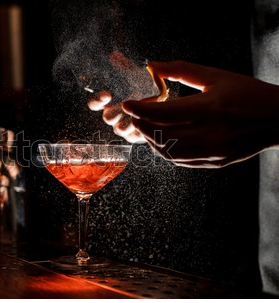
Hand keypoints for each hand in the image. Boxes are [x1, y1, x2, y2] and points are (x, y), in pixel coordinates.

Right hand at [87, 52, 167, 143]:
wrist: (166, 99)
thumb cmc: (148, 85)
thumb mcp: (137, 73)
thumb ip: (125, 65)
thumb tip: (114, 55)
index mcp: (111, 102)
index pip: (94, 104)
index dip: (97, 101)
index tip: (107, 94)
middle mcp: (116, 115)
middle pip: (107, 118)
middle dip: (114, 112)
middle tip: (125, 106)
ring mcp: (125, 127)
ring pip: (118, 129)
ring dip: (126, 122)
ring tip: (137, 115)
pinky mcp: (136, 136)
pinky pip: (133, 137)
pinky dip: (138, 131)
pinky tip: (147, 122)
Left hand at [123, 60, 278, 167]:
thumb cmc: (248, 94)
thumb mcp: (216, 76)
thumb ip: (182, 71)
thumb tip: (153, 66)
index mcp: (211, 109)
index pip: (164, 113)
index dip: (140, 109)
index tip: (127, 104)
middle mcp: (211, 134)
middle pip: (162, 135)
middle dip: (141, 126)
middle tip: (134, 116)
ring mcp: (213, 152)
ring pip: (168, 152)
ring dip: (151, 141)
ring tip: (145, 128)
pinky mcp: (215, 162)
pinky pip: (180, 160)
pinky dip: (165, 150)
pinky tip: (162, 139)